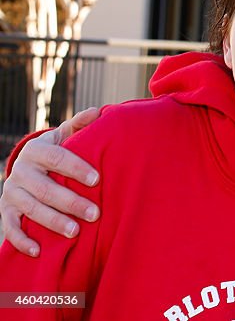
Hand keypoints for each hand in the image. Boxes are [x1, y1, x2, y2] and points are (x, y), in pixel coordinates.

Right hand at [0, 108, 101, 255]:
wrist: (28, 167)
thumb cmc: (56, 152)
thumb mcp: (64, 136)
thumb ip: (79, 125)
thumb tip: (97, 112)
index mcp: (37, 150)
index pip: (57, 158)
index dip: (76, 168)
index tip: (97, 179)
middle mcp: (20, 171)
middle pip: (46, 189)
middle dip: (71, 202)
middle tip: (95, 214)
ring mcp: (11, 193)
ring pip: (32, 209)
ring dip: (53, 222)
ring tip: (76, 232)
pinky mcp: (5, 212)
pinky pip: (11, 228)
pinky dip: (22, 241)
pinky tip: (39, 251)